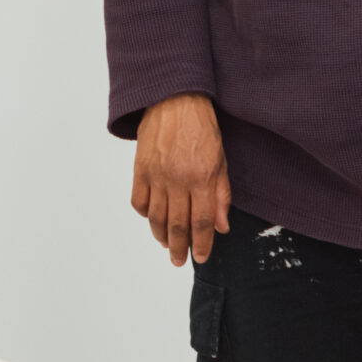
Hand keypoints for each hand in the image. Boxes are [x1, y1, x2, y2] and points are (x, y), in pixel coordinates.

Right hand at [131, 92, 229, 266]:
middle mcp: (178, 179)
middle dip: (179, 247)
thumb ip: (221, 194)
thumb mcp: (221, 160)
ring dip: (161, 235)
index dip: (202, 243)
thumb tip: (221, 226)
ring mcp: (156, 175)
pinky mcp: (140, 168)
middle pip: (177, 224)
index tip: (200, 257)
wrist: (174, 100)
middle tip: (179, 261)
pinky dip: (145, 214)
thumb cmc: (202, 128)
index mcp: (202, 177)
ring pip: (156, 217)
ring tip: (166, 245)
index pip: (202, 221)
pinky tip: (152, 219)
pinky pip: (139, 201)